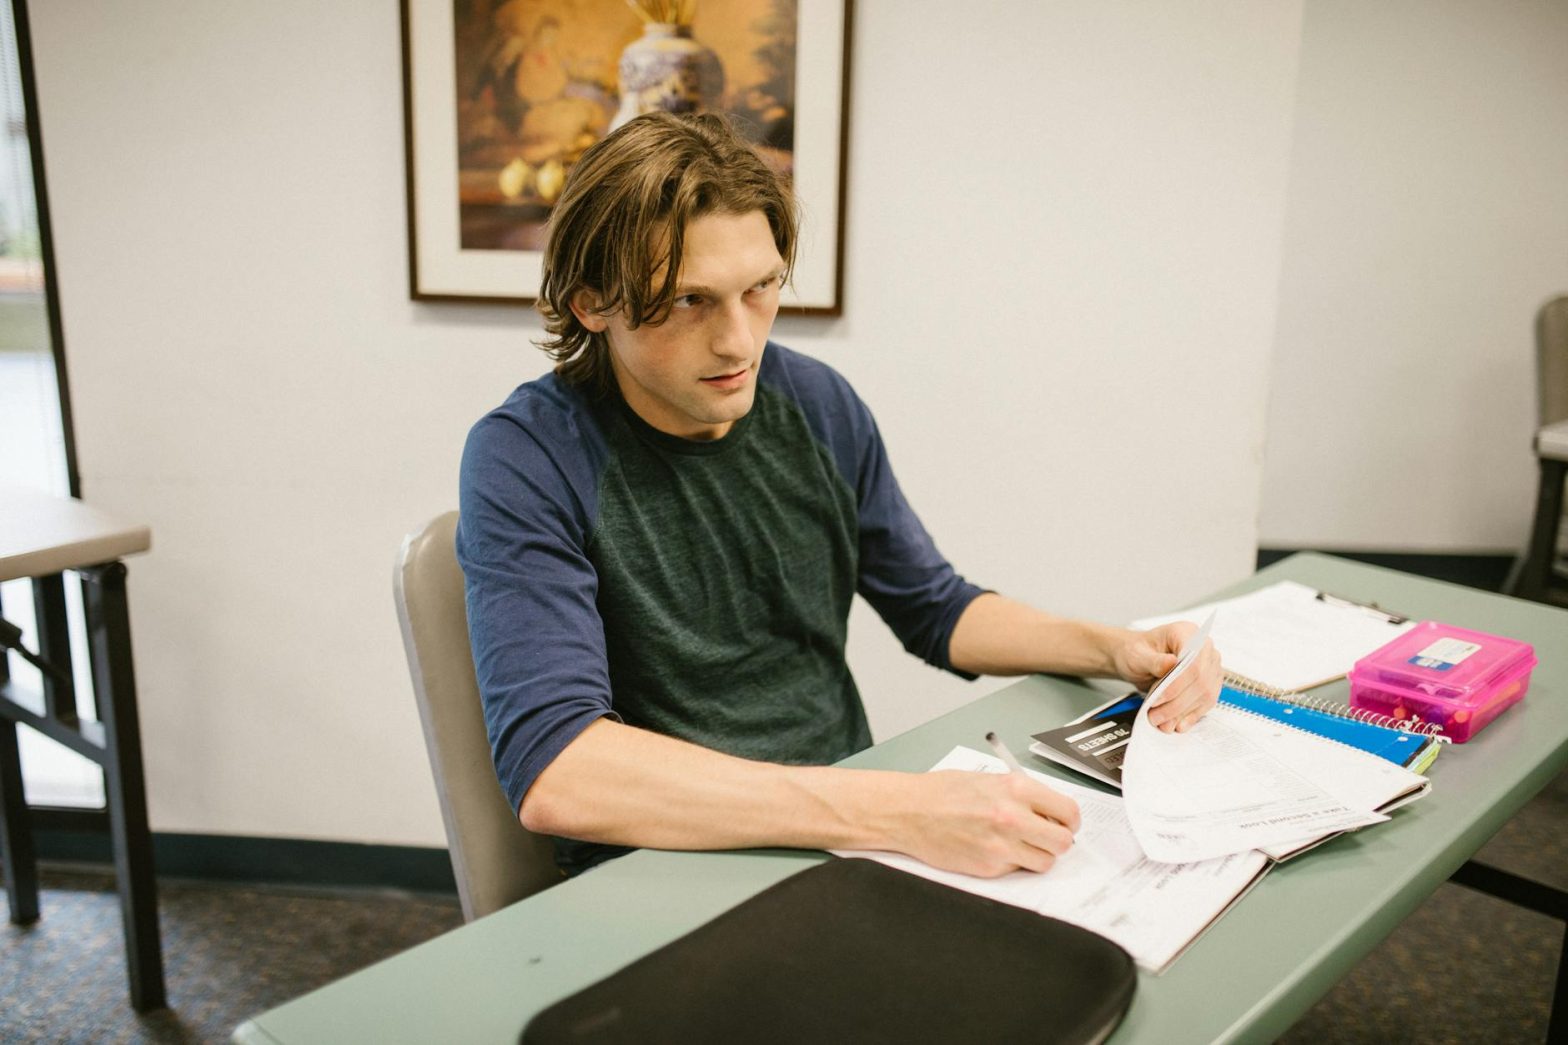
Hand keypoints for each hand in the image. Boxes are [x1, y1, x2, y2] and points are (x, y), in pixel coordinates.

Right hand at [892, 769, 1081, 877]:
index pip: (1068, 812)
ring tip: (1017, 844)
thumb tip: (1050, 813)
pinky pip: (1016, 871)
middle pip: (1063, 842)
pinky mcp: (988, 868)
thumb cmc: (944, 792)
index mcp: (1016, 789)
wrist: (909, 811)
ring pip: (1045, 862)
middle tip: (1044, 837)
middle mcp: (1012, 817)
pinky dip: (1011, 863)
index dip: (1069, 821)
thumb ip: (1022, 794)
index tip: (1064, 824)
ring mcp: (1001, 846)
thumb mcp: (989, 779)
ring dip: (1036, 855)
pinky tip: (992, 848)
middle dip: (1057, 841)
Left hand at [1112, 622, 1221, 731]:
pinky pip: (1206, 702)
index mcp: (1188, 633)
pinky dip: (1192, 715)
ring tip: (1163, 724)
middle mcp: (1204, 648)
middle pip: (1201, 680)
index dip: (1177, 685)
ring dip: (1183, 713)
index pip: (1193, 661)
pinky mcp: (1209, 682)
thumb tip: (1171, 663)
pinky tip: (1179, 724)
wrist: (1137, 659)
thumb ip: (1154, 660)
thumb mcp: (1138, 654)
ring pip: (1205, 694)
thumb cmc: (1137, 652)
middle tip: (1156, 717)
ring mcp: (1209, 666)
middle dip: (1178, 704)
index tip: (1158, 700)